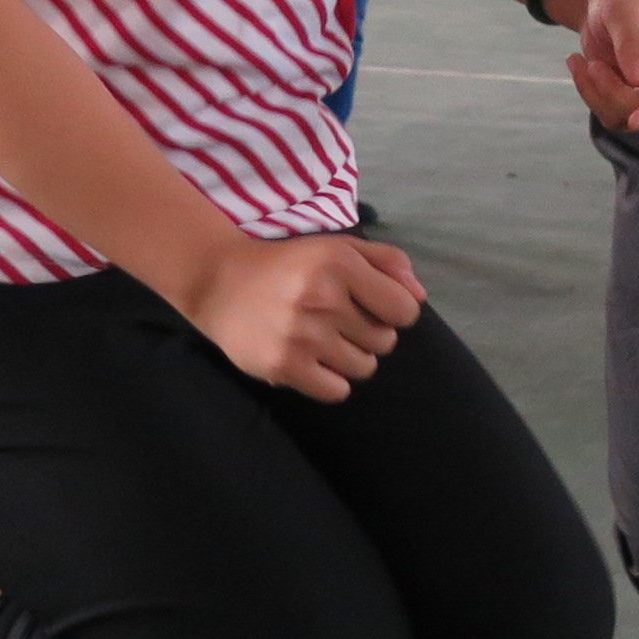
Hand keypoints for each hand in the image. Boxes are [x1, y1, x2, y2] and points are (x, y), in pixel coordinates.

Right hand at [181, 233, 427, 401]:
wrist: (219, 282)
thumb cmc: (288, 264)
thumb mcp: (336, 247)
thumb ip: (386, 262)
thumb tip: (419, 297)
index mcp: (339, 264)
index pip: (404, 310)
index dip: (395, 311)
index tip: (374, 307)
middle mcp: (323, 298)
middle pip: (385, 342)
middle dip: (371, 334)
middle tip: (341, 322)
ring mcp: (303, 335)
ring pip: (364, 368)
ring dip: (352, 357)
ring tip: (325, 340)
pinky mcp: (284, 366)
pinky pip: (337, 390)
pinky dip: (331, 381)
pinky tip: (313, 361)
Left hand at [563, 0, 638, 133]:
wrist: (601, 0)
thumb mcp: (623, 12)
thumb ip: (632, 43)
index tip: (633, 120)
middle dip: (617, 98)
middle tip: (591, 67)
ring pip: (628, 120)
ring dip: (598, 96)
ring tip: (580, 62)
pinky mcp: (631, 99)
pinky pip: (610, 114)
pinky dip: (590, 94)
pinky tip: (579, 66)